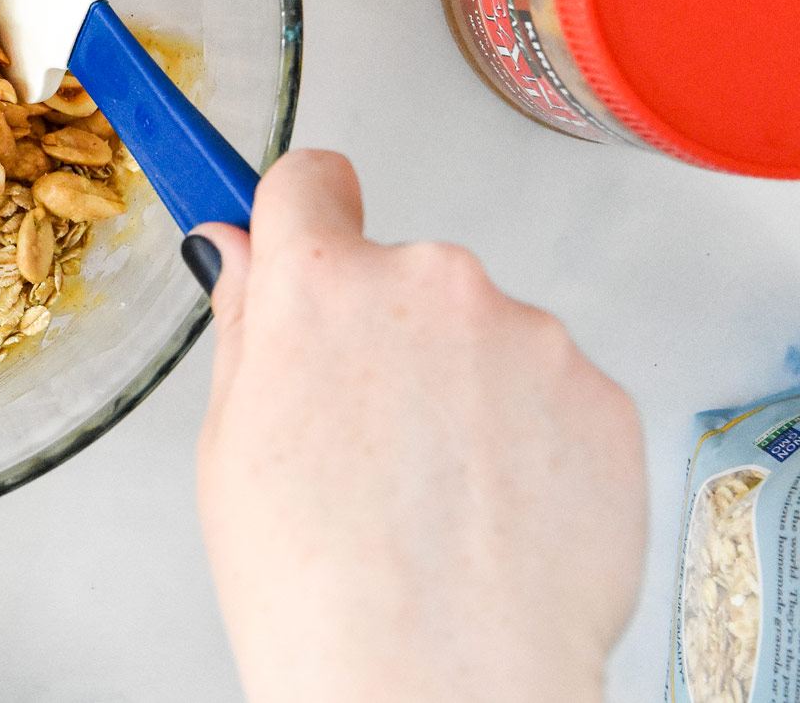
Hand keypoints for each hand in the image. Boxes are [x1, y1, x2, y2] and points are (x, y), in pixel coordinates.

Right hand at [190, 150, 644, 702]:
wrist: (436, 684)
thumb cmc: (318, 587)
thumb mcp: (229, 445)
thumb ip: (246, 326)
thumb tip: (239, 254)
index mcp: (321, 284)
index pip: (309, 179)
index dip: (299, 214)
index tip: (299, 235)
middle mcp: (432, 283)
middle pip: (399, 273)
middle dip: (382, 333)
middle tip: (362, 436)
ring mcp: (528, 336)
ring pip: (481, 335)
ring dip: (462, 387)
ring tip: (434, 498)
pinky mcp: (601, 396)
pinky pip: (550, 391)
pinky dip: (527, 439)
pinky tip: (492, 514)